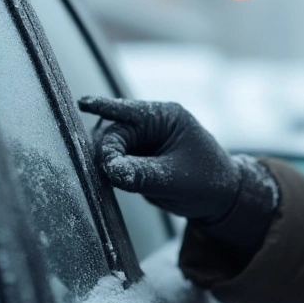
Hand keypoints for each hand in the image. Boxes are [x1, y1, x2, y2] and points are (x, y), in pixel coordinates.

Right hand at [78, 97, 239, 222]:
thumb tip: (111, 170)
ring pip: (111, 147)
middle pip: (114, 132)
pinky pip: (116, 160)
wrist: (221, 199)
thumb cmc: (207, 182)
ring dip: (107, 161)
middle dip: (107, 150)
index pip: (129, 110)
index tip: (83, 103)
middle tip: (109, 172)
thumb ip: (141, 174)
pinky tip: (111, 180)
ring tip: (112, 177)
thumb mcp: (175, 179)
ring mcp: (143, 140)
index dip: (103, 106)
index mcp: (166, 117)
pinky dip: (111, 170)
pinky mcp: (137, 158)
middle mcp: (152, 124)